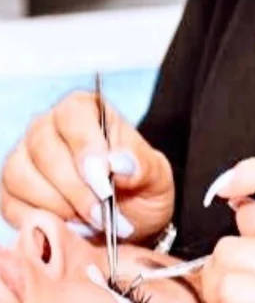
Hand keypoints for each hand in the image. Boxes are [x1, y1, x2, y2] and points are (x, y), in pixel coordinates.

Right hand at [1, 91, 173, 241]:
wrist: (128, 222)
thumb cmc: (141, 189)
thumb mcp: (156, 176)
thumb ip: (142, 166)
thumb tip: (119, 162)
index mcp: (86, 109)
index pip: (73, 114)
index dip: (85, 147)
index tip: (103, 178)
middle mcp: (49, 126)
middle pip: (43, 146)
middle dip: (74, 187)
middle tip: (101, 214)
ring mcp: (25, 157)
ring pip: (20, 175)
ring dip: (57, 206)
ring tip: (89, 222)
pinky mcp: (12, 191)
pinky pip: (10, 204)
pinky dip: (40, 221)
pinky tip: (68, 228)